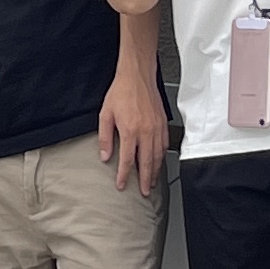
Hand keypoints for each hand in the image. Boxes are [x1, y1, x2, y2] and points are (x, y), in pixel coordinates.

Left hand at [99, 70, 169, 190]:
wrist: (137, 76)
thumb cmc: (121, 92)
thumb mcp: (105, 114)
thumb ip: (105, 137)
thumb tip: (105, 155)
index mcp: (130, 130)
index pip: (128, 160)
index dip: (125, 175)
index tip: (122, 185)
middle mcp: (146, 131)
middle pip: (147, 163)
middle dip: (145, 180)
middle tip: (144, 192)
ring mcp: (157, 128)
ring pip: (158, 156)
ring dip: (155, 171)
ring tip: (152, 182)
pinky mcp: (163, 124)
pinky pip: (165, 145)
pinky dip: (162, 157)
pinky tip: (159, 161)